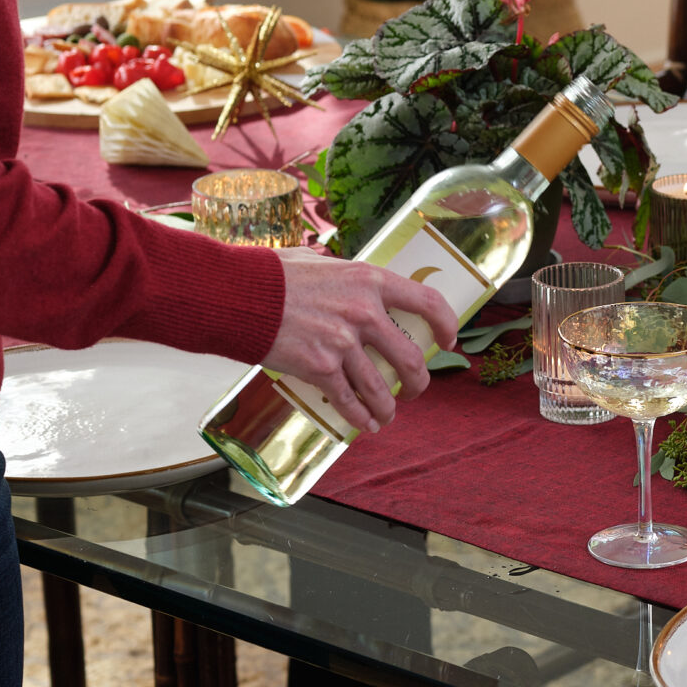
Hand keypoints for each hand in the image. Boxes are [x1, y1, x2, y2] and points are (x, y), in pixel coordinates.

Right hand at [261, 247, 462, 434]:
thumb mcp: (317, 261)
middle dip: (417, 382)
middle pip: (411, 358)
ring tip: (387, 415)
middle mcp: (364, 313)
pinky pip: (349, 401)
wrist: (237, 295)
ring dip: (388, 407)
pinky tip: (364, 425)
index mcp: (369, 281)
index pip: (427, 302)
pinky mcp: (320, 368)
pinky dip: (360, 418)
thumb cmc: (271, 275)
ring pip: (381, 388)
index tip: (448, 341)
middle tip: (413, 389)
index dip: (446, 324)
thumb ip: (340, 273)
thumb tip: (344, 276)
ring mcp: (344, 343)